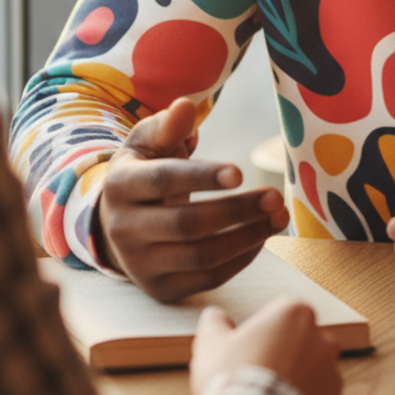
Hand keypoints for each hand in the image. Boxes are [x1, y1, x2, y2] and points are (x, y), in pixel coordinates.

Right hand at [95, 97, 289, 300]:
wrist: (115, 224)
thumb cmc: (143, 172)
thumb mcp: (147, 144)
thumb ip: (168, 126)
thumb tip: (185, 106)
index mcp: (120, 185)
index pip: (163, 181)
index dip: (202, 178)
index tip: (240, 172)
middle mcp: (123, 229)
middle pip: (186, 224)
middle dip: (236, 210)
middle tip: (275, 196)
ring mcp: (140, 264)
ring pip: (200, 256)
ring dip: (246, 237)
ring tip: (279, 216)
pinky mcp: (159, 289)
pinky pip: (206, 278)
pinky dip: (239, 259)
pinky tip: (261, 236)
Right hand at [191, 299, 343, 394]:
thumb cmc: (233, 380)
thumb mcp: (211, 342)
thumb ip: (216, 320)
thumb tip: (216, 316)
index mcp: (295, 314)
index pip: (283, 313)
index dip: (264, 331)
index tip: (251, 346)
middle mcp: (322, 340)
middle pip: (303, 342)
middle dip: (286, 354)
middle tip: (260, 372)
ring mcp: (332, 376)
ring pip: (315, 374)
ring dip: (298, 382)